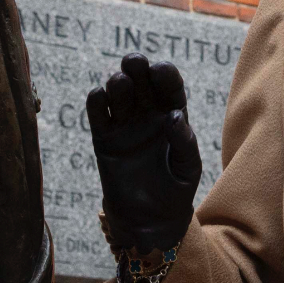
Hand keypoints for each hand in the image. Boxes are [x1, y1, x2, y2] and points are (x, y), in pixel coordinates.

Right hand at [86, 53, 201, 252]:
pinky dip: (95, 101)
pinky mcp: (104, 138)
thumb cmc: (175, 191)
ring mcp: (124, 124)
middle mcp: (147, 114)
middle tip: (133, 63)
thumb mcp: (188, 168)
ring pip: (117, 92)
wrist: (149, 219)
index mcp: (173, 115)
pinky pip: (97, 113)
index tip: (159, 70)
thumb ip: (184, 141)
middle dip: (136, 67)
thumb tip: (174, 116)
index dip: (164, 74)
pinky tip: (99, 96)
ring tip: (119, 84)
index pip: (169, 86)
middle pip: (140, 81)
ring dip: (116, 82)